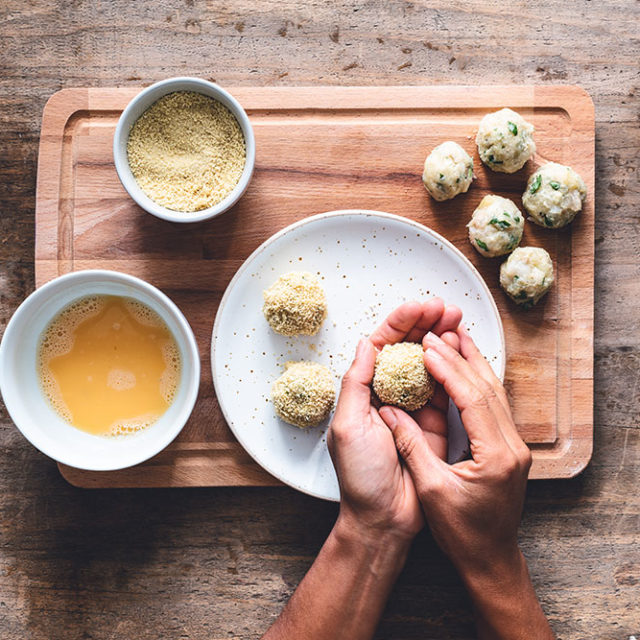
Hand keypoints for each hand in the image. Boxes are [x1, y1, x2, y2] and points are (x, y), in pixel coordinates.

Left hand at [327, 299, 461, 543]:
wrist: (384, 519)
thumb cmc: (359, 476)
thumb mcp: (348, 426)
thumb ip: (356, 383)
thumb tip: (365, 343)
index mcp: (363, 391)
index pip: (381, 346)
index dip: (400, 323)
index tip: (420, 306)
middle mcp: (386, 394)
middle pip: (406, 350)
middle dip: (425, 325)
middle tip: (446, 307)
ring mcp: (411, 407)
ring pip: (427, 364)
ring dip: (441, 341)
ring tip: (457, 319)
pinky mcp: (433, 423)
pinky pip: (443, 390)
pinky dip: (452, 370)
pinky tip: (462, 351)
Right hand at [378, 326, 554, 639]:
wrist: (490, 558)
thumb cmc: (463, 533)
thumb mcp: (431, 490)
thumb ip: (411, 446)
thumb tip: (389, 412)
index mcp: (496, 455)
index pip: (471, 398)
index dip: (448, 369)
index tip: (428, 347)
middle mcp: (512, 446)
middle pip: (487, 388)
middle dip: (461, 358)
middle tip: (438, 332)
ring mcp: (514, 446)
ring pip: (495, 393)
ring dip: (473, 364)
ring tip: (455, 337)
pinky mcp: (508, 448)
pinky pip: (495, 405)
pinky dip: (478, 382)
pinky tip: (467, 368)